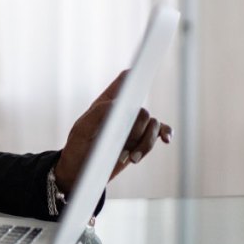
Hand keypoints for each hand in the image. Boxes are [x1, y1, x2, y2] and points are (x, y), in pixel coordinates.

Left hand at [54, 71, 172, 192]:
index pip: (124, 81)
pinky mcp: (141, 139)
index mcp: (107, 102)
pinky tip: (166, 140)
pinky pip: (161, 131)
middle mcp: (124, 111)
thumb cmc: (78, 147)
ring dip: (145, 143)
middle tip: (122, 144)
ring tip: (131, 158)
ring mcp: (134, 125)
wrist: (81, 172)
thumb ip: (98, 114)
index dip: (135, 74)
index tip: (144, 72)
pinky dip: (165, 134)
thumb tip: (119, 103)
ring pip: (154, 125)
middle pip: (142, 110)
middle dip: (136, 129)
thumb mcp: (82, 130)